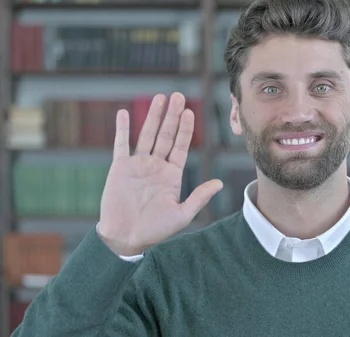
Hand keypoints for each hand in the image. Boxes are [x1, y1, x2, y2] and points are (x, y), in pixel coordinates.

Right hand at [97, 92, 222, 255]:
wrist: (126, 238)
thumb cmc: (155, 230)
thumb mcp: (182, 214)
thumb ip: (199, 197)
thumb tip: (219, 183)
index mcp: (171, 175)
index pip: (180, 146)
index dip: (184, 129)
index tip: (190, 112)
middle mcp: (156, 166)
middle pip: (165, 135)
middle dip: (171, 116)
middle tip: (177, 95)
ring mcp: (138, 165)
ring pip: (146, 135)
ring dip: (152, 116)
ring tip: (159, 97)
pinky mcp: (119, 168)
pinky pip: (120, 144)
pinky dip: (122, 129)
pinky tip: (124, 112)